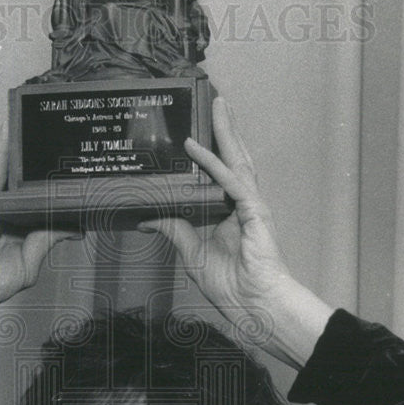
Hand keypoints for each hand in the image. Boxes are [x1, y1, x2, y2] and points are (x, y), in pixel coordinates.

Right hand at [0, 124, 78, 321]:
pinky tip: (9, 129)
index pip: (52, 209)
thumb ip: (49, 240)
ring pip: (17, 173)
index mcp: (27, 233)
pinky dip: (3, 151)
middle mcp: (15, 216)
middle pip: (37, 187)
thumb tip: (76, 227)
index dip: (68, 196)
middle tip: (70, 143)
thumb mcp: (29, 264)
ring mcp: (1, 206)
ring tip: (40, 122)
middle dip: (50, 167)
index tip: (88, 184)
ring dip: (26, 149)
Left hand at [138, 98, 332, 367]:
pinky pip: (229, 181)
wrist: (254, 305)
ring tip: (218, 104)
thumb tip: (148, 217)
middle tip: (215, 99)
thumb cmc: (232, 285)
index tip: (200, 126)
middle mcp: (242, 202)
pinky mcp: (254, 212)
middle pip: (233, 156)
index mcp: (230, 211)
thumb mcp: (191, 253)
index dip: (212, 148)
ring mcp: (251, 204)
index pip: (221, 171)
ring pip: (237, 159)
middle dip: (225, 128)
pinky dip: (211, 163)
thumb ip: (173, 230)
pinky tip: (194, 147)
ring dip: (225, 131)